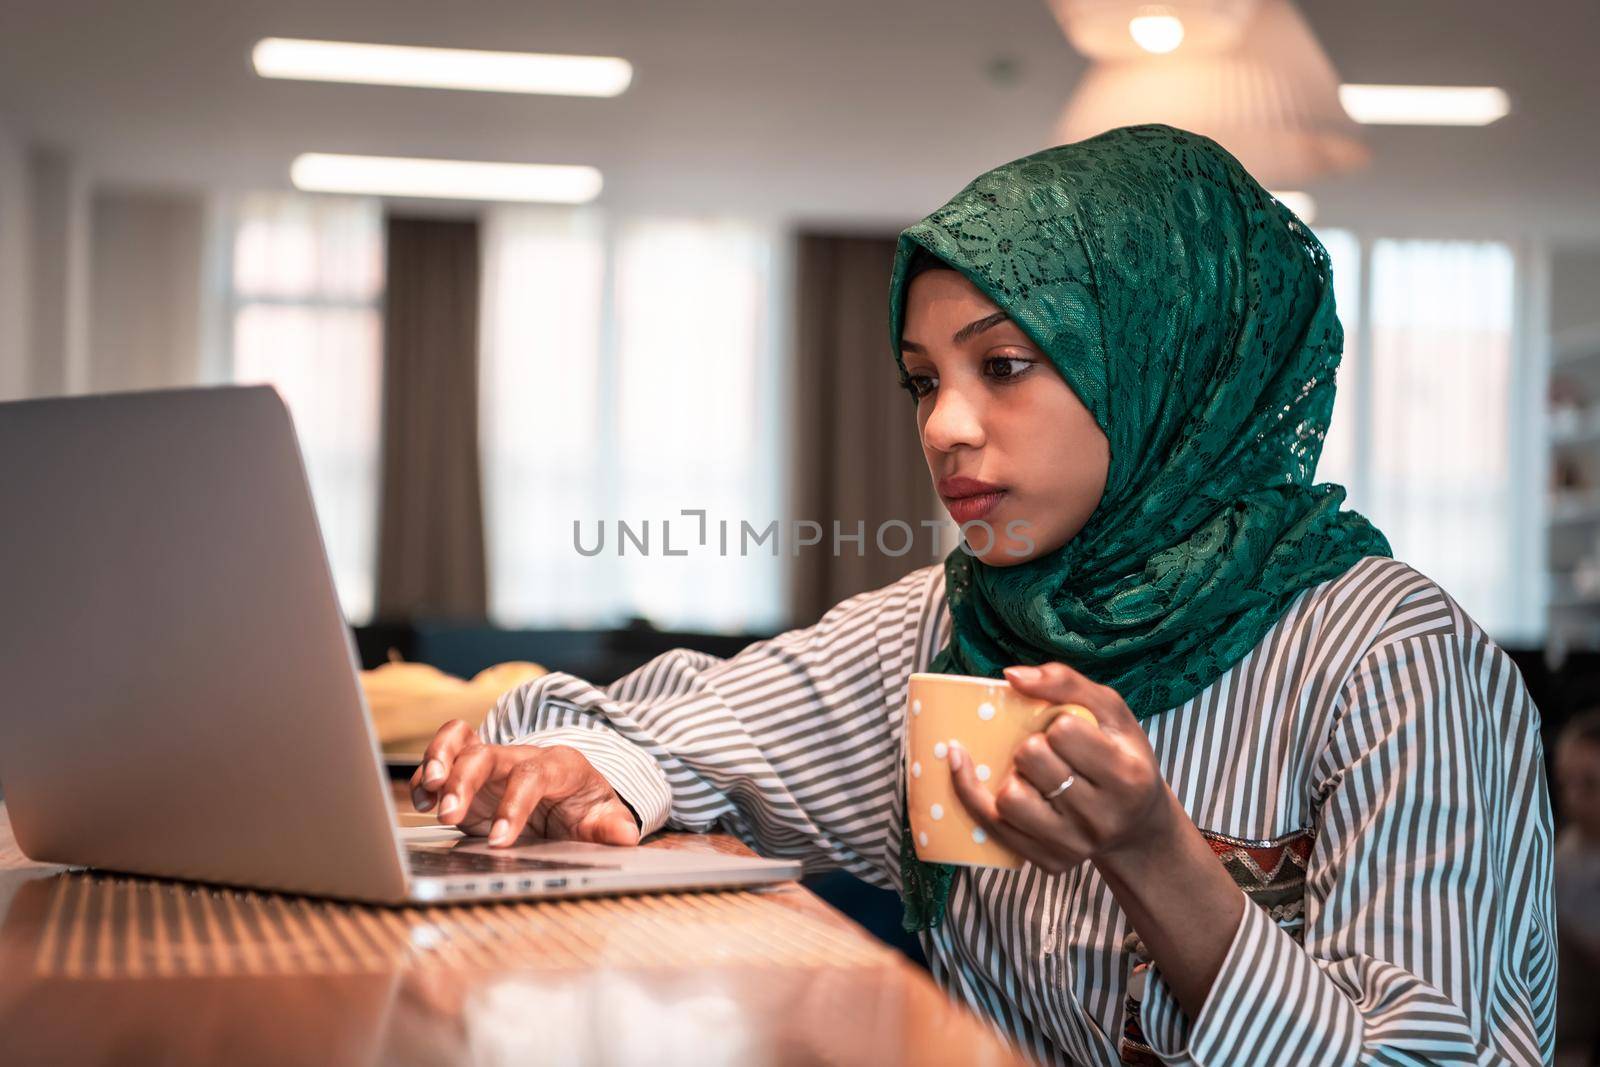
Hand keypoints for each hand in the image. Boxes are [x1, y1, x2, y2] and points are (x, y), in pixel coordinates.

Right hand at [408, 719, 641, 847]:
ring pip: (458, 741)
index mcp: (557, 765)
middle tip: (449, 815)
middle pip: (487, 753)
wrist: (569, 795)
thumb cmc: (584, 805)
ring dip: (437, 762)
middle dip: (464, 780)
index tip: (500, 840)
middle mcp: (520, 757)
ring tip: (427, 794)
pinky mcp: (469, 773)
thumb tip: (625, 835)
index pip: (533, 775)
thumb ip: (610, 826)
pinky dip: (426, 777)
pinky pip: (441, 759)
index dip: (514, 805)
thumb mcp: (602, 816)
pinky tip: (423, 802)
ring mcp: (492, 762)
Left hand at [948, 662, 1174, 873]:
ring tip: (1030, 774)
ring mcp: (1075, 846)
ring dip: (1012, 776)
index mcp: (1127, 775)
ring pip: (1009, 797)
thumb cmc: (1120, 756)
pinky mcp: (1050, 863)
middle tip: (1049, 753)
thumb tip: (1011, 677)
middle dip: (1031, 746)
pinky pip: (992, 825)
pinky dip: (972, 792)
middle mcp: (1103, 817)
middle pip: (1031, 759)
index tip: (1067, 731)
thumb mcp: (1109, 711)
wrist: (1136, 826)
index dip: (1057, 724)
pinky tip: (962, 768)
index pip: (1064, 731)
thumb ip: (1064, 682)